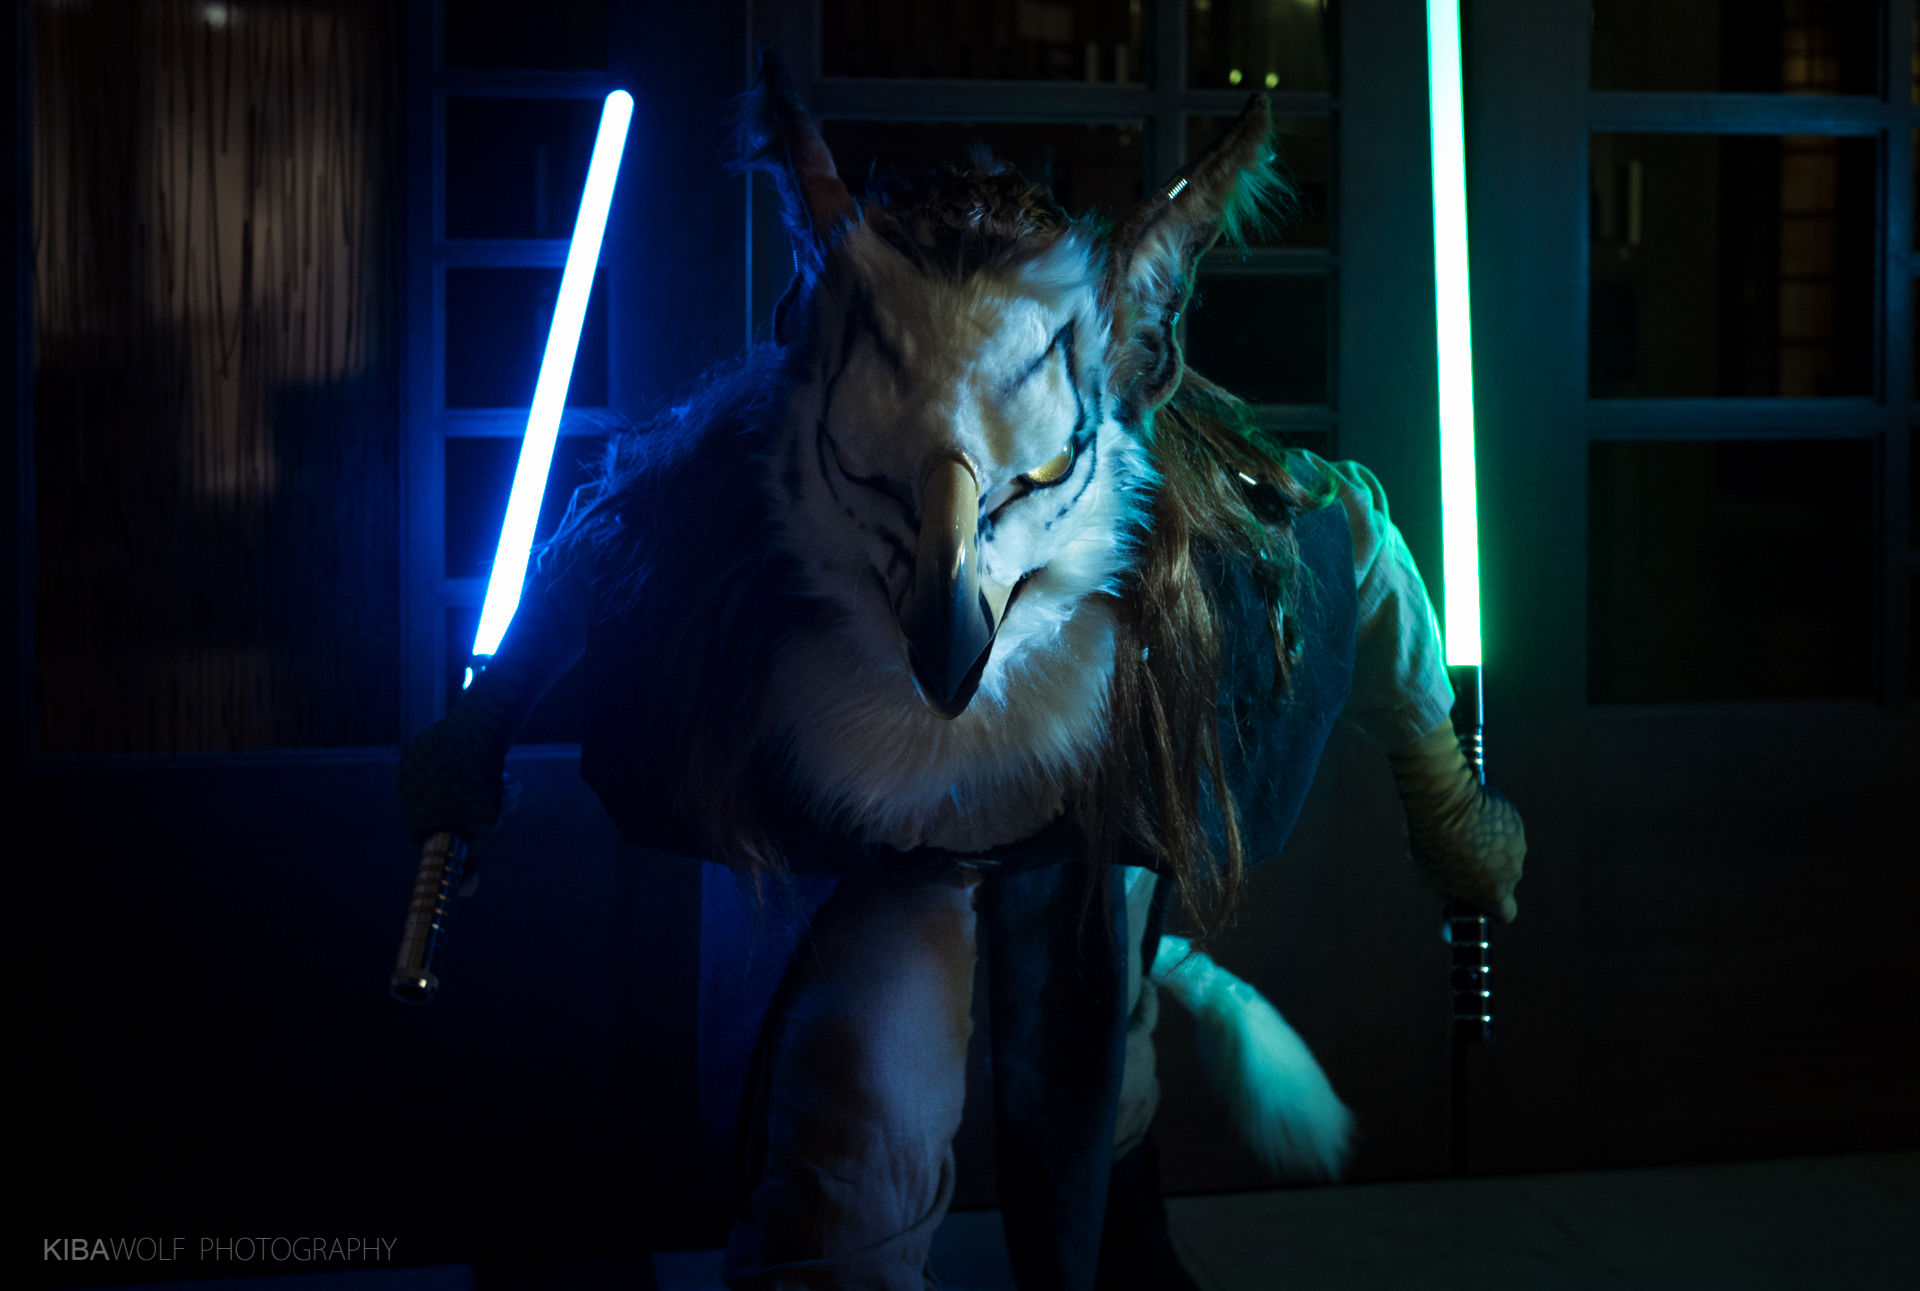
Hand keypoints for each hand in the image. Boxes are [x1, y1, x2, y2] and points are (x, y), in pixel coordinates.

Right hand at [395, 692, 514, 846]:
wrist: (476, 731)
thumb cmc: (479, 784)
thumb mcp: (481, 829)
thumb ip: (470, 859)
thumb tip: (466, 891)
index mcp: (414, 815)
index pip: (429, 840)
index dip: (456, 842)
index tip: (478, 835)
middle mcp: (405, 793)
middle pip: (442, 812)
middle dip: (475, 813)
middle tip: (504, 806)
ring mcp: (411, 767)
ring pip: (445, 787)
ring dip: (476, 791)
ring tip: (505, 786)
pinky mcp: (420, 747)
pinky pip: (443, 766)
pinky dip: (462, 770)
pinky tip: (487, 766)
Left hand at [1385, 722, 1525, 921]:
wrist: (1446, 807)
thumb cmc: (1435, 846)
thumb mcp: (1432, 878)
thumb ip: (1449, 889)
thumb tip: (1451, 891)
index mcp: (1494, 895)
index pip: (1506, 913)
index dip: (1494, 908)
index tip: (1481, 900)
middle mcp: (1513, 874)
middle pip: (1501, 879)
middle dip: (1483, 870)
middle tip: (1459, 857)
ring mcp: (1517, 846)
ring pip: (1502, 851)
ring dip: (1486, 844)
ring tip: (1458, 831)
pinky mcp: (1516, 820)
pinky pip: (1504, 828)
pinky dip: (1490, 824)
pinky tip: (1468, 815)